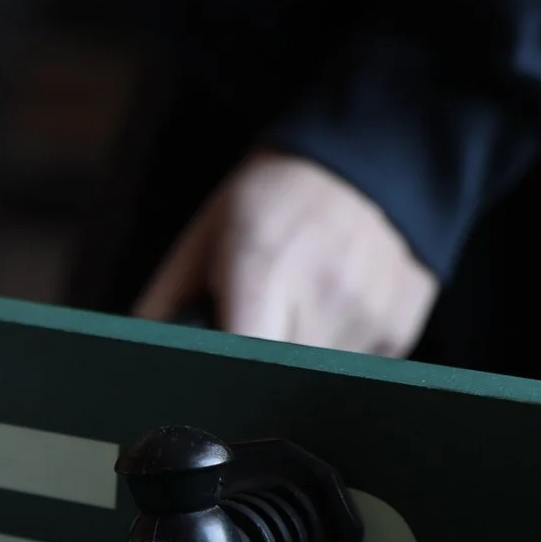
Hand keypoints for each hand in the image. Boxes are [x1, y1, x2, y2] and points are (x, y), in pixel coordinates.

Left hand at [134, 151, 438, 356]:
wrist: (361, 160)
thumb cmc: (268, 202)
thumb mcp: (201, 242)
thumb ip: (164, 309)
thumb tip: (138, 369)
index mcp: (263, 264)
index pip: (240, 358)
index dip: (223, 377)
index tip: (214, 374)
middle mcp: (324, 288)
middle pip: (277, 378)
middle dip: (257, 367)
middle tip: (254, 327)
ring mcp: (370, 307)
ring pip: (318, 380)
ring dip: (298, 363)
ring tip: (295, 310)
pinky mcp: (402, 322)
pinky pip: (359, 369)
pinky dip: (338, 354)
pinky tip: (330, 309)